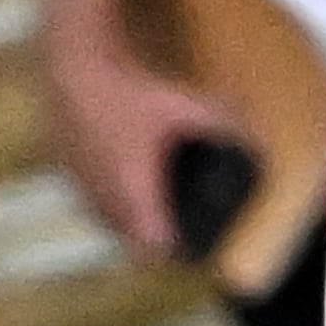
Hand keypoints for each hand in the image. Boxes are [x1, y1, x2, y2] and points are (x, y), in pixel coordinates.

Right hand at [38, 34, 240, 262]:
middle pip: (133, 242)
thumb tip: (258, 135)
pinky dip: (114, 203)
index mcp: (134, 193)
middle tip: (187, 229)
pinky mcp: (67, 176)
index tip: (199, 249)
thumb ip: (223, 122)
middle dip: (159, 240)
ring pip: (110, 225)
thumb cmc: (130, 92)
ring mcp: (81, 190)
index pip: (153, 248)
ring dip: (134, 223)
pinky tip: (131, 186)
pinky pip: (94, 204)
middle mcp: (104, 200)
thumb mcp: (185, 105)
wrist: (75, 73)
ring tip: (162, 211)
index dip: (178, 253)